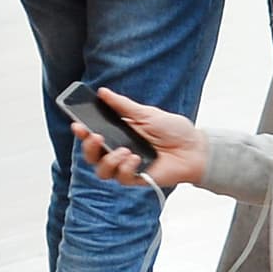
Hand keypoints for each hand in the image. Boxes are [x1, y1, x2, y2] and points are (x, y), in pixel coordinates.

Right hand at [76, 88, 205, 189]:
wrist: (195, 148)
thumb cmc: (173, 130)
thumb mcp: (147, 114)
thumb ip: (123, 106)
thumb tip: (102, 92)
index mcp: (119, 135)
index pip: (93, 136)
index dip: (82, 132)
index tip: (78, 124)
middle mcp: (119, 152)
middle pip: (91, 156)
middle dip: (88, 148)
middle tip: (96, 137)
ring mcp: (127, 167)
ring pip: (102, 171)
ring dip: (108, 160)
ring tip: (123, 150)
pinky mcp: (138, 179)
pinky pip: (122, 178)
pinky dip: (126, 168)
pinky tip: (136, 159)